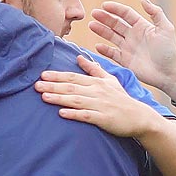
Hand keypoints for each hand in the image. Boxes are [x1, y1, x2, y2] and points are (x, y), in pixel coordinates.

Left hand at [36, 54, 166, 138]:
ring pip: (76, 100)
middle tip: (36, 86)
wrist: (140, 117)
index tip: (42, 75)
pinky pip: (87, 116)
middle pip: (71, 88)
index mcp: (97, 82)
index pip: (73, 77)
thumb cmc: (122, 99)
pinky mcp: (104, 119)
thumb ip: (93, 69)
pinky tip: (62, 113)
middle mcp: (97, 92)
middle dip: (53, 86)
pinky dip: (74, 114)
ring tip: (43, 97)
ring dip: (59, 99)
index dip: (57, 76)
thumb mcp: (110, 80)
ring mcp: (100, 105)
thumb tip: (79, 57)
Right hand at [89, 0, 175, 99]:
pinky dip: (104, 50)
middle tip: (94, 13)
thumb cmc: (169, 51)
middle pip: (116, 23)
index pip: (125, 14)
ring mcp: (128, 48)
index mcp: (142, 26)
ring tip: (91, 25)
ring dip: (101, 30)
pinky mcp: (125, 61)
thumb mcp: (166, 28)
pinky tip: (98, 45)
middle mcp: (133, 35)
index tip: (105, 5)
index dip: (115, 8)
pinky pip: (112, 53)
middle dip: (104, 18)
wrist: (169, 73)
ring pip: (111, 36)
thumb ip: (155, 13)